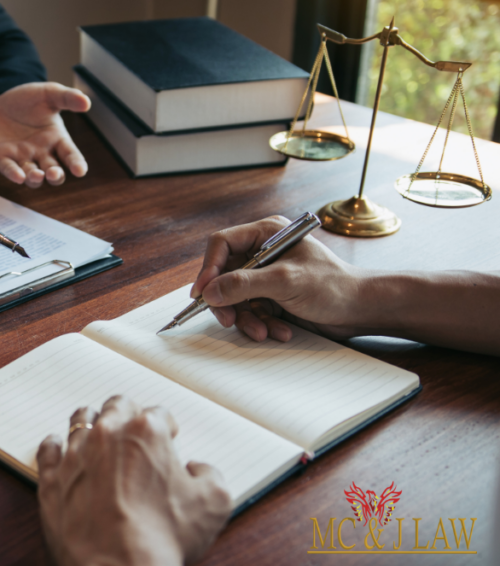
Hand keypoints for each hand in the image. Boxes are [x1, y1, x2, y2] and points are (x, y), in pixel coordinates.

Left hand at [0, 82, 90, 187]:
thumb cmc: (27, 100)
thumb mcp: (49, 94)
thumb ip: (67, 97)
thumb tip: (86, 102)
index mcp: (57, 139)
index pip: (71, 155)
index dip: (76, 164)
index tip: (80, 171)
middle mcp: (42, 153)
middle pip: (53, 172)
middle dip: (55, 176)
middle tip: (54, 173)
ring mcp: (22, 158)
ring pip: (33, 176)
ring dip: (36, 179)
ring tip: (37, 175)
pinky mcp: (2, 159)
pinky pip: (8, 169)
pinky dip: (13, 174)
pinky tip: (18, 176)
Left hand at [37, 397, 230, 565]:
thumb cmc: (164, 536)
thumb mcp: (214, 503)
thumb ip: (209, 474)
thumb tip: (197, 469)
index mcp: (146, 431)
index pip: (159, 413)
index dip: (167, 426)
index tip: (169, 437)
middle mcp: (107, 435)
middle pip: (117, 407)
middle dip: (128, 413)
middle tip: (134, 428)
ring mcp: (75, 455)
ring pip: (81, 421)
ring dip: (92, 423)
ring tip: (97, 430)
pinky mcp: (52, 478)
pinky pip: (48, 449)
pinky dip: (54, 446)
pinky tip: (58, 446)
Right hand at [191, 216, 369, 341]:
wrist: (362, 309)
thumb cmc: (334, 286)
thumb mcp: (285, 282)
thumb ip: (244, 284)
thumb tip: (209, 291)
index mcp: (266, 234)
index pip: (222, 244)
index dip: (208, 269)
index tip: (202, 294)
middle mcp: (263, 252)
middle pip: (224, 275)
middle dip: (228, 302)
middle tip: (228, 320)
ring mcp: (267, 275)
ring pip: (236, 297)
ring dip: (247, 318)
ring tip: (263, 331)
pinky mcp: (273, 296)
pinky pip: (251, 311)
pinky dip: (261, 324)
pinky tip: (279, 331)